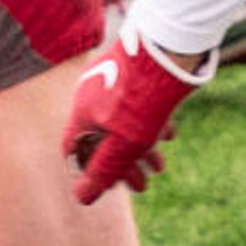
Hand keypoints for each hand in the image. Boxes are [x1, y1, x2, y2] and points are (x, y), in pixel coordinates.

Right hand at [64, 29, 212, 203]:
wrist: (171, 48)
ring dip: (140, 148)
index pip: (74, 150)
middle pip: (101, 139)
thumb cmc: (145, 98)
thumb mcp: (126, 143)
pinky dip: (150, 123)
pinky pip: (136, 103)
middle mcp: (91, 94)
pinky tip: (168, 133)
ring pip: (122, 122)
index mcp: (83, 112)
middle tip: (143, 184)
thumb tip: (81, 197)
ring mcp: (111, 79)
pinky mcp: (133, 70)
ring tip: (159, 166)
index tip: (110, 186)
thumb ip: (104, 170)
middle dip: (124, 165)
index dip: (89, 173)